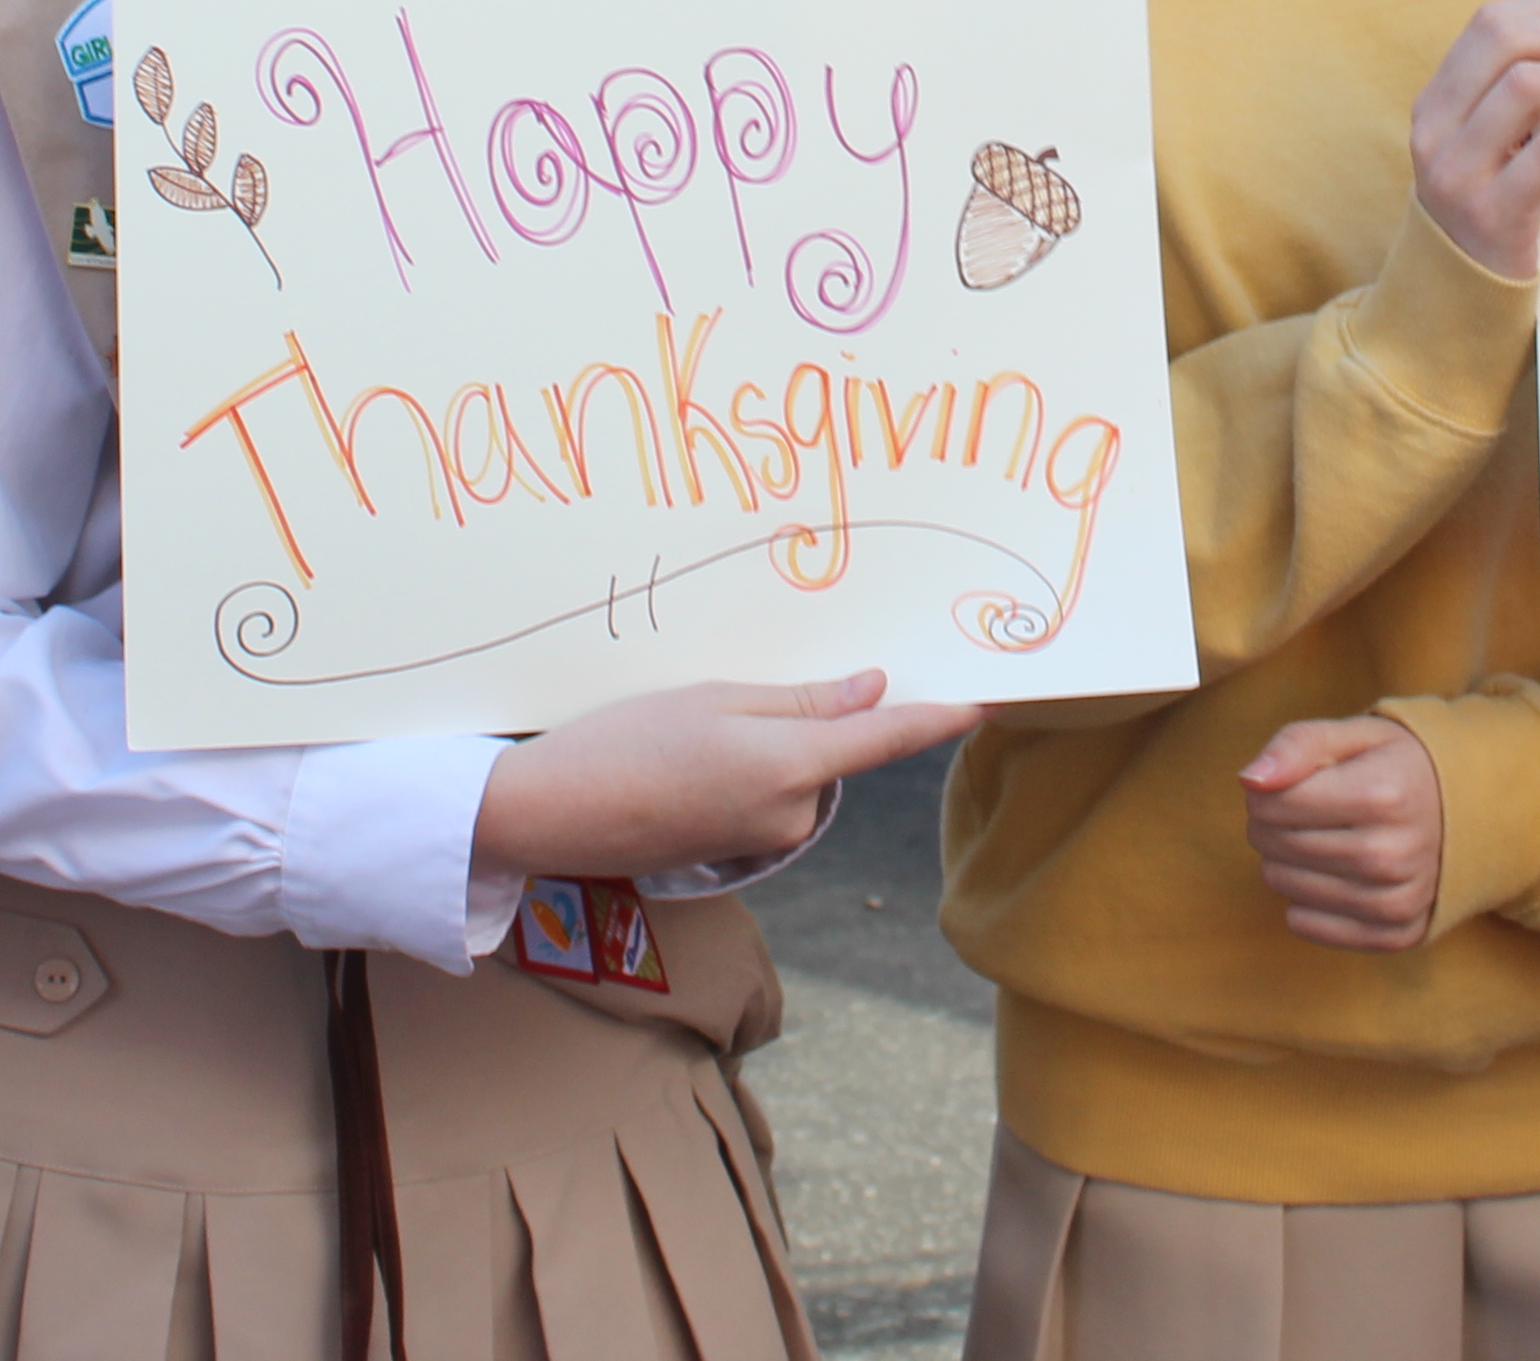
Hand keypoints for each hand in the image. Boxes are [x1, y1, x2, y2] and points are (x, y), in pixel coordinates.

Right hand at [472, 671, 977, 878]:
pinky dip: (744, 769)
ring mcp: (762, 838)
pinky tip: (684, 756)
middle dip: (810, 716)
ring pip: (796, 772)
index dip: (941, 717)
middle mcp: (790, 813)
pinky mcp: (733, 851)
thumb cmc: (624, 743)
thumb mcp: (713, 701)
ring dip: (769, 744)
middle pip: (835, 752)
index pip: (888, 739)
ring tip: (688, 726)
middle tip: (736, 688)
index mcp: (791, 768)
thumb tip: (871, 690)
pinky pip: (765, 795)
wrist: (549, 816)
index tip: (990, 700)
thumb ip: (800, 701)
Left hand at [1241, 714, 1442, 949]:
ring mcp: (1396, 900)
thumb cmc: (1402, 766)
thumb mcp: (1355, 735)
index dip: (1267, 788)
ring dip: (1286, 859)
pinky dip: (1305, 900)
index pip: (1271, 802)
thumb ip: (1296, 744)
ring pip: (1284, 886)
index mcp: (1382, 795)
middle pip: (1274, 844)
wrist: (1476, 810)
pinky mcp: (1396, 933)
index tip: (1292, 781)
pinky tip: (1332, 873)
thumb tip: (1249, 780)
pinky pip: (1306, 926)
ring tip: (1322, 837)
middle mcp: (1391, 855)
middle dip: (1271, 822)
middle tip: (1307, 808)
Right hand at [1408, 0, 1539, 279]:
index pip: (1492, 21)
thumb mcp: (1485, 140)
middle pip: (1508, 40)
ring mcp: (1458, 171)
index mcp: (1437, 99)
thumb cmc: (1490, 205)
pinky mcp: (1492, 215)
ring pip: (1528, 86)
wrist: (1458, 295)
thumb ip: (1516, 90)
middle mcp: (1436, 127)